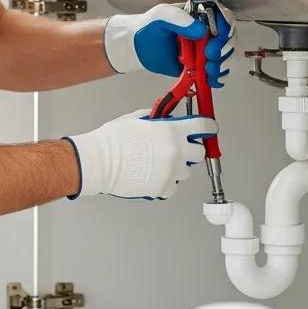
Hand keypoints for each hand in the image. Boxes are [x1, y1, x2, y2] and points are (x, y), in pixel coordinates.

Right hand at [64, 109, 217, 199]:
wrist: (99, 162)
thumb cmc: (113, 141)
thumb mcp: (137, 119)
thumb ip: (158, 119)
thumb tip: (167, 119)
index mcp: (172, 131)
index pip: (204, 126)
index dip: (208, 127)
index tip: (209, 129)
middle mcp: (176, 151)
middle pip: (199, 152)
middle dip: (190, 150)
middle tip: (176, 149)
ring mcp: (171, 171)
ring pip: (185, 171)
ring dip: (176, 167)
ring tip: (156, 164)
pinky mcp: (163, 188)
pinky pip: (173, 186)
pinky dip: (165, 183)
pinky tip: (151, 175)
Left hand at [103, 3, 232, 87]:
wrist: (136, 47)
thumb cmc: (147, 28)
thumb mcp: (161, 16)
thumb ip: (179, 19)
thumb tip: (200, 31)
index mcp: (200, 16)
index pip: (224, 19)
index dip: (225, 30)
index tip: (217, 39)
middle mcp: (206, 32)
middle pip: (228, 40)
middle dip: (223, 50)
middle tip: (208, 55)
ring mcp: (203, 50)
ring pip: (225, 57)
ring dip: (221, 65)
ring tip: (208, 70)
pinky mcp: (199, 65)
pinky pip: (215, 72)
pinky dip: (217, 77)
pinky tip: (212, 79)